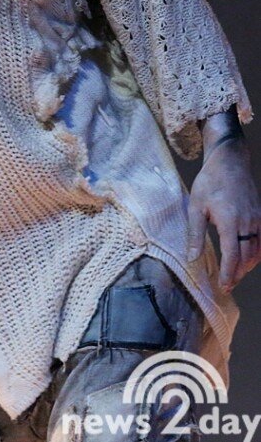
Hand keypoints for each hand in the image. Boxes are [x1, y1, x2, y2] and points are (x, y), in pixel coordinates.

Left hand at [187, 136, 260, 292]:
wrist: (229, 161)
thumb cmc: (209, 182)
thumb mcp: (196, 205)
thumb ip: (195, 233)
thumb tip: (192, 257)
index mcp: (230, 220)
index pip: (232, 255)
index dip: (228, 273)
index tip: (224, 286)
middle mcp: (248, 222)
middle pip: (247, 257)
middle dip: (237, 273)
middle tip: (226, 284)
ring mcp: (258, 219)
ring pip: (257, 251)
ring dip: (247, 265)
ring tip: (234, 274)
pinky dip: (256, 253)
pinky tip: (246, 258)